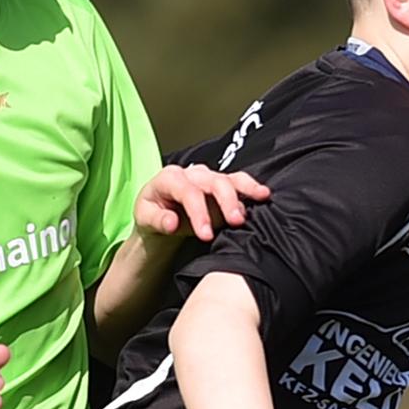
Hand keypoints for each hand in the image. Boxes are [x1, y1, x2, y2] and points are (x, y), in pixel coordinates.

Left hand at [134, 163, 269, 242]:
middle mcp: (191, 174)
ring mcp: (208, 178)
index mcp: (169, 178)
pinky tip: (264, 194)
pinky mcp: (221, 186)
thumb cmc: (152, 214)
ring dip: (245, 190)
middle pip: (213, 181)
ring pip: (229, 178)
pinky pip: (238, 182)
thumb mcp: (144, 219)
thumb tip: (172, 222)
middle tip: (235, 222)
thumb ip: (157, 220)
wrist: (159, 214)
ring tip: (260, 198)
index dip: (199, 212)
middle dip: (226, 201)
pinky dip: (251, 188)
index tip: (206, 234)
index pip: (188, 192)